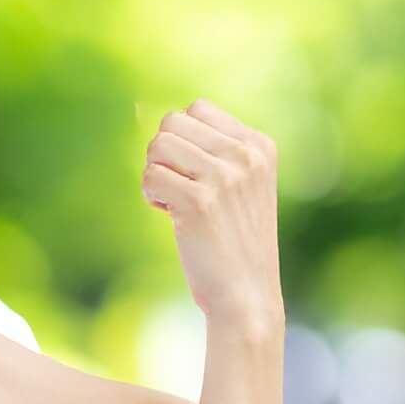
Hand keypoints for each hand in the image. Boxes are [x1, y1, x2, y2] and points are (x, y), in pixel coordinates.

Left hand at [140, 99, 281, 322]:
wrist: (247, 295)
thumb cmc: (235, 241)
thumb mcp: (241, 185)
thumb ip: (212, 149)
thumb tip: (144, 111)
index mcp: (260, 146)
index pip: (198, 108)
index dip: (183, 139)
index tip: (195, 173)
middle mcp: (245, 156)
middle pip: (173, 121)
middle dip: (164, 153)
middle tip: (178, 187)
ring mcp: (223, 177)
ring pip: (157, 145)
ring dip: (155, 173)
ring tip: (173, 201)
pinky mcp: (198, 202)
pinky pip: (149, 176)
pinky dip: (150, 195)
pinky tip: (169, 215)